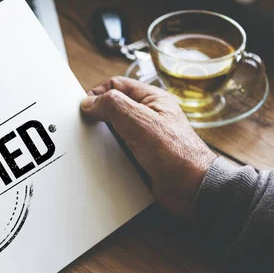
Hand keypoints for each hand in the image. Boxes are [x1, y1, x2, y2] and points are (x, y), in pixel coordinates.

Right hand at [81, 76, 216, 216]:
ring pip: (113, 130)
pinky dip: (107, 154)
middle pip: (113, 108)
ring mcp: (144, 137)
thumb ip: (113, 105)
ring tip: (93, 143)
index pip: (117, 85)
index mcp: (152, 99)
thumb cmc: (176, 153)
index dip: (97, 93)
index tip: (84, 107)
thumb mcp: (139, 121)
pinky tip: (103, 159)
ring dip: (102, 137)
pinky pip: (117, 150)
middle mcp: (147, 116)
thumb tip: (90, 102)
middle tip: (85, 125)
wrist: (189, 188)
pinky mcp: (140, 156)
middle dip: (97, 115)